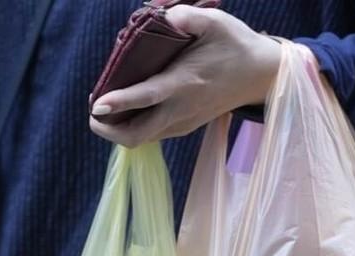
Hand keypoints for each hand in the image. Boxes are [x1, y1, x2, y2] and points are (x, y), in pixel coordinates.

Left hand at [89, 6, 280, 147]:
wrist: (261, 76)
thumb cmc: (236, 45)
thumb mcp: (217, 22)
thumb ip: (189, 18)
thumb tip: (167, 17)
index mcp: (184, 83)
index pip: (146, 97)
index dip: (119, 103)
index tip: (96, 106)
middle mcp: (181, 109)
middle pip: (137, 135)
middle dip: (108, 130)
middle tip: (93, 113)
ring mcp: (182, 122)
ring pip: (142, 138)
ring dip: (118, 130)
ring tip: (103, 111)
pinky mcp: (185, 126)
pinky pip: (151, 134)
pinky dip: (133, 127)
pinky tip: (124, 111)